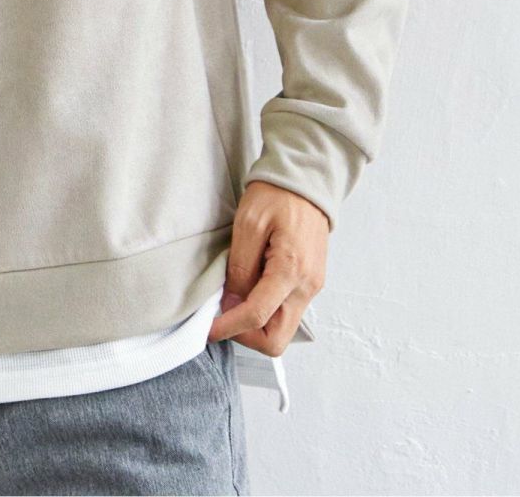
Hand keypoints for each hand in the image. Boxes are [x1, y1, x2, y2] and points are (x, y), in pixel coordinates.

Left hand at [206, 180, 327, 355]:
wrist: (306, 181)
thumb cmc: (277, 195)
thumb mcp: (248, 224)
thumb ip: (241, 267)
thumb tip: (232, 303)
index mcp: (291, 270)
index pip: (257, 316)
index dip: (229, 327)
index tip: (208, 329)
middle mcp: (307, 287)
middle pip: (277, 339)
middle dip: (246, 336)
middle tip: (222, 317)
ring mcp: (311, 287)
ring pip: (282, 329)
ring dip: (256, 326)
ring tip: (234, 300)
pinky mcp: (309, 283)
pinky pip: (287, 312)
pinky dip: (266, 312)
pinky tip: (249, 291)